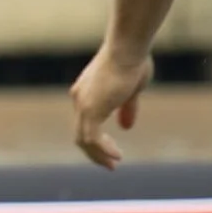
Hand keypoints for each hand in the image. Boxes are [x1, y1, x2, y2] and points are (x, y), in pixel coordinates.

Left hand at [71, 44, 152, 169]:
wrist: (127, 48)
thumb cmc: (132, 61)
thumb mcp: (131, 90)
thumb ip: (126, 108)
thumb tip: (126, 128)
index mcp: (86, 92)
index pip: (85, 122)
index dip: (98, 139)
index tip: (113, 150)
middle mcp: (79, 99)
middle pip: (80, 133)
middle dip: (95, 152)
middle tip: (111, 164)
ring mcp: (83, 104)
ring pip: (83, 139)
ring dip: (98, 155)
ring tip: (114, 164)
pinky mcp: (90, 109)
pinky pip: (91, 138)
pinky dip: (102, 150)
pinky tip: (116, 157)